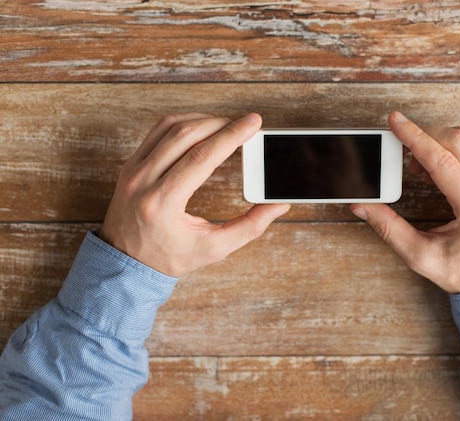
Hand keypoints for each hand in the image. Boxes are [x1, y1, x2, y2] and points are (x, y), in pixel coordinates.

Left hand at [100, 113, 289, 276]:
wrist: (125, 262)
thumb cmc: (168, 257)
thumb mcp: (213, 249)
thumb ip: (249, 227)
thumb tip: (277, 205)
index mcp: (162, 203)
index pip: (201, 157)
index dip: (231, 136)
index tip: (252, 123)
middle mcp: (143, 181)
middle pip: (186, 135)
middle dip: (221, 124)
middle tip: (245, 125)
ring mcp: (133, 170)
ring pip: (170, 127)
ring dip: (203, 120)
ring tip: (226, 126)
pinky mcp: (130, 164)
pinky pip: (158, 131)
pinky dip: (184, 124)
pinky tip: (202, 129)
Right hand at [351, 112, 459, 292]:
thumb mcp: (421, 256)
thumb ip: (389, 229)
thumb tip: (362, 205)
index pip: (443, 160)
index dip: (414, 138)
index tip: (395, 121)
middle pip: (458, 140)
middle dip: (424, 136)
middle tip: (402, 154)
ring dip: (437, 142)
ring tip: (417, 168)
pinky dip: (449, 149)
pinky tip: (434, 169)